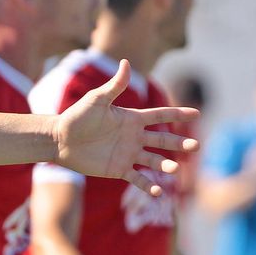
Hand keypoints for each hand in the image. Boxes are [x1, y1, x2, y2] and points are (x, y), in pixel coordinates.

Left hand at [53, 60, 197, 194]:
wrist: (58, 139)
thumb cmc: (76, 117)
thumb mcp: (96, 100)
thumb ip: (114, 85)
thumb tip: (126, 62)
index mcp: (131, 119)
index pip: (160, 116)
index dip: (178, 114)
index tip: (196, 113)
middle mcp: (134, 137)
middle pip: (163, 140)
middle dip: (179, 143)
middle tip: (195, 146)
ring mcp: (128, 154)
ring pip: (153, 160)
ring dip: (165, 165)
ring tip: (174, 169)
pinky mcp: (118, 169)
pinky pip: (138, 178)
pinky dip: (148, 185)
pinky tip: (158, 192)